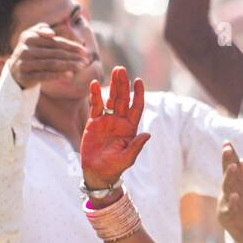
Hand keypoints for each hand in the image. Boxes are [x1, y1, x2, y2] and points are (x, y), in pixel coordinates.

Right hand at [6, 23, 88, 89]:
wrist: (15, 71)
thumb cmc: (30, 52)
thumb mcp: (32, 37)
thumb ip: (41, 29)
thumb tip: (51, 33)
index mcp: (29, 37)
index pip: (55, 42)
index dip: (71, 46)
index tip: (84, 51)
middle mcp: (26, 49)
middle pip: (55, 53)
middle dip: (73, 56)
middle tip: (86, 60)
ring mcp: (25, 63)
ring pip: (52, 64)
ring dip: (69, 65)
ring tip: (81, 67)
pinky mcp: (26, 76)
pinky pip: (45, 75)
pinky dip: (58, 75)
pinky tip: (70, 75)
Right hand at [81, 67, 150, 189]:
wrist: (98, 172)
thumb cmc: (115, 167)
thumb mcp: (128, 158)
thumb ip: (136, 146)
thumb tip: (148, 134)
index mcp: (130, 127)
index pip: (136, 107)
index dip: (138, 94)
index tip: (138, 80)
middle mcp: (120, 121)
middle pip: (123, 99)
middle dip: (123, 84)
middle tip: (122, 69)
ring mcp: (107, 120)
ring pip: (110, 99)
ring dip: (112, 85)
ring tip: (114, 71)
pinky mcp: (93, 122)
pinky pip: (95, 106)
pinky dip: (95, 95)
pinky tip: (95, 84)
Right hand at [218, 142, 242, 242]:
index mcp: (238, 184)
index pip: (234, 166)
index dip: (231, 155)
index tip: (228, 143)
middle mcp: (231, 191)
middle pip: (229, 174)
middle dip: (227, 161)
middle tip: (227, 148)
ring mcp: (227, 203)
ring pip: (227, 188)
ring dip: (229, 177)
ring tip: (233, 166)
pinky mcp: (226, 216)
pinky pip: (229, 208)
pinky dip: (232, 202)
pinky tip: (235, 195)